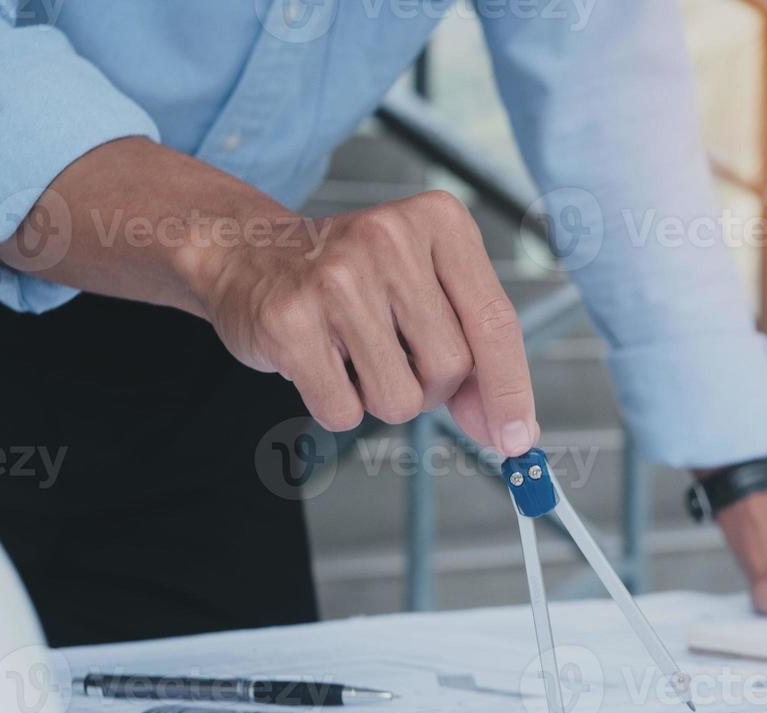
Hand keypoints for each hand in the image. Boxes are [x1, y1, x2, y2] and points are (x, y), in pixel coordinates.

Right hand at [0, 139, 537, 449]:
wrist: (249, 254)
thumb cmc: (354, 280)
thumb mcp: (427, 293)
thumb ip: (475, 358)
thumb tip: (507, 431)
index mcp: (440, 222)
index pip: (496, 322)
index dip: (511, 390)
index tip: (517, 437)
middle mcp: (391, 238)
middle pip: (450, 368)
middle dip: (428, 385)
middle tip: (390, 352)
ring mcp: (337, 278)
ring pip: (400, 398)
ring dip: (379, 396)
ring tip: (352, 351)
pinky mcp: (291, 321)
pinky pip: (344, 411)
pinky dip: (335, 404)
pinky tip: (318, 359)